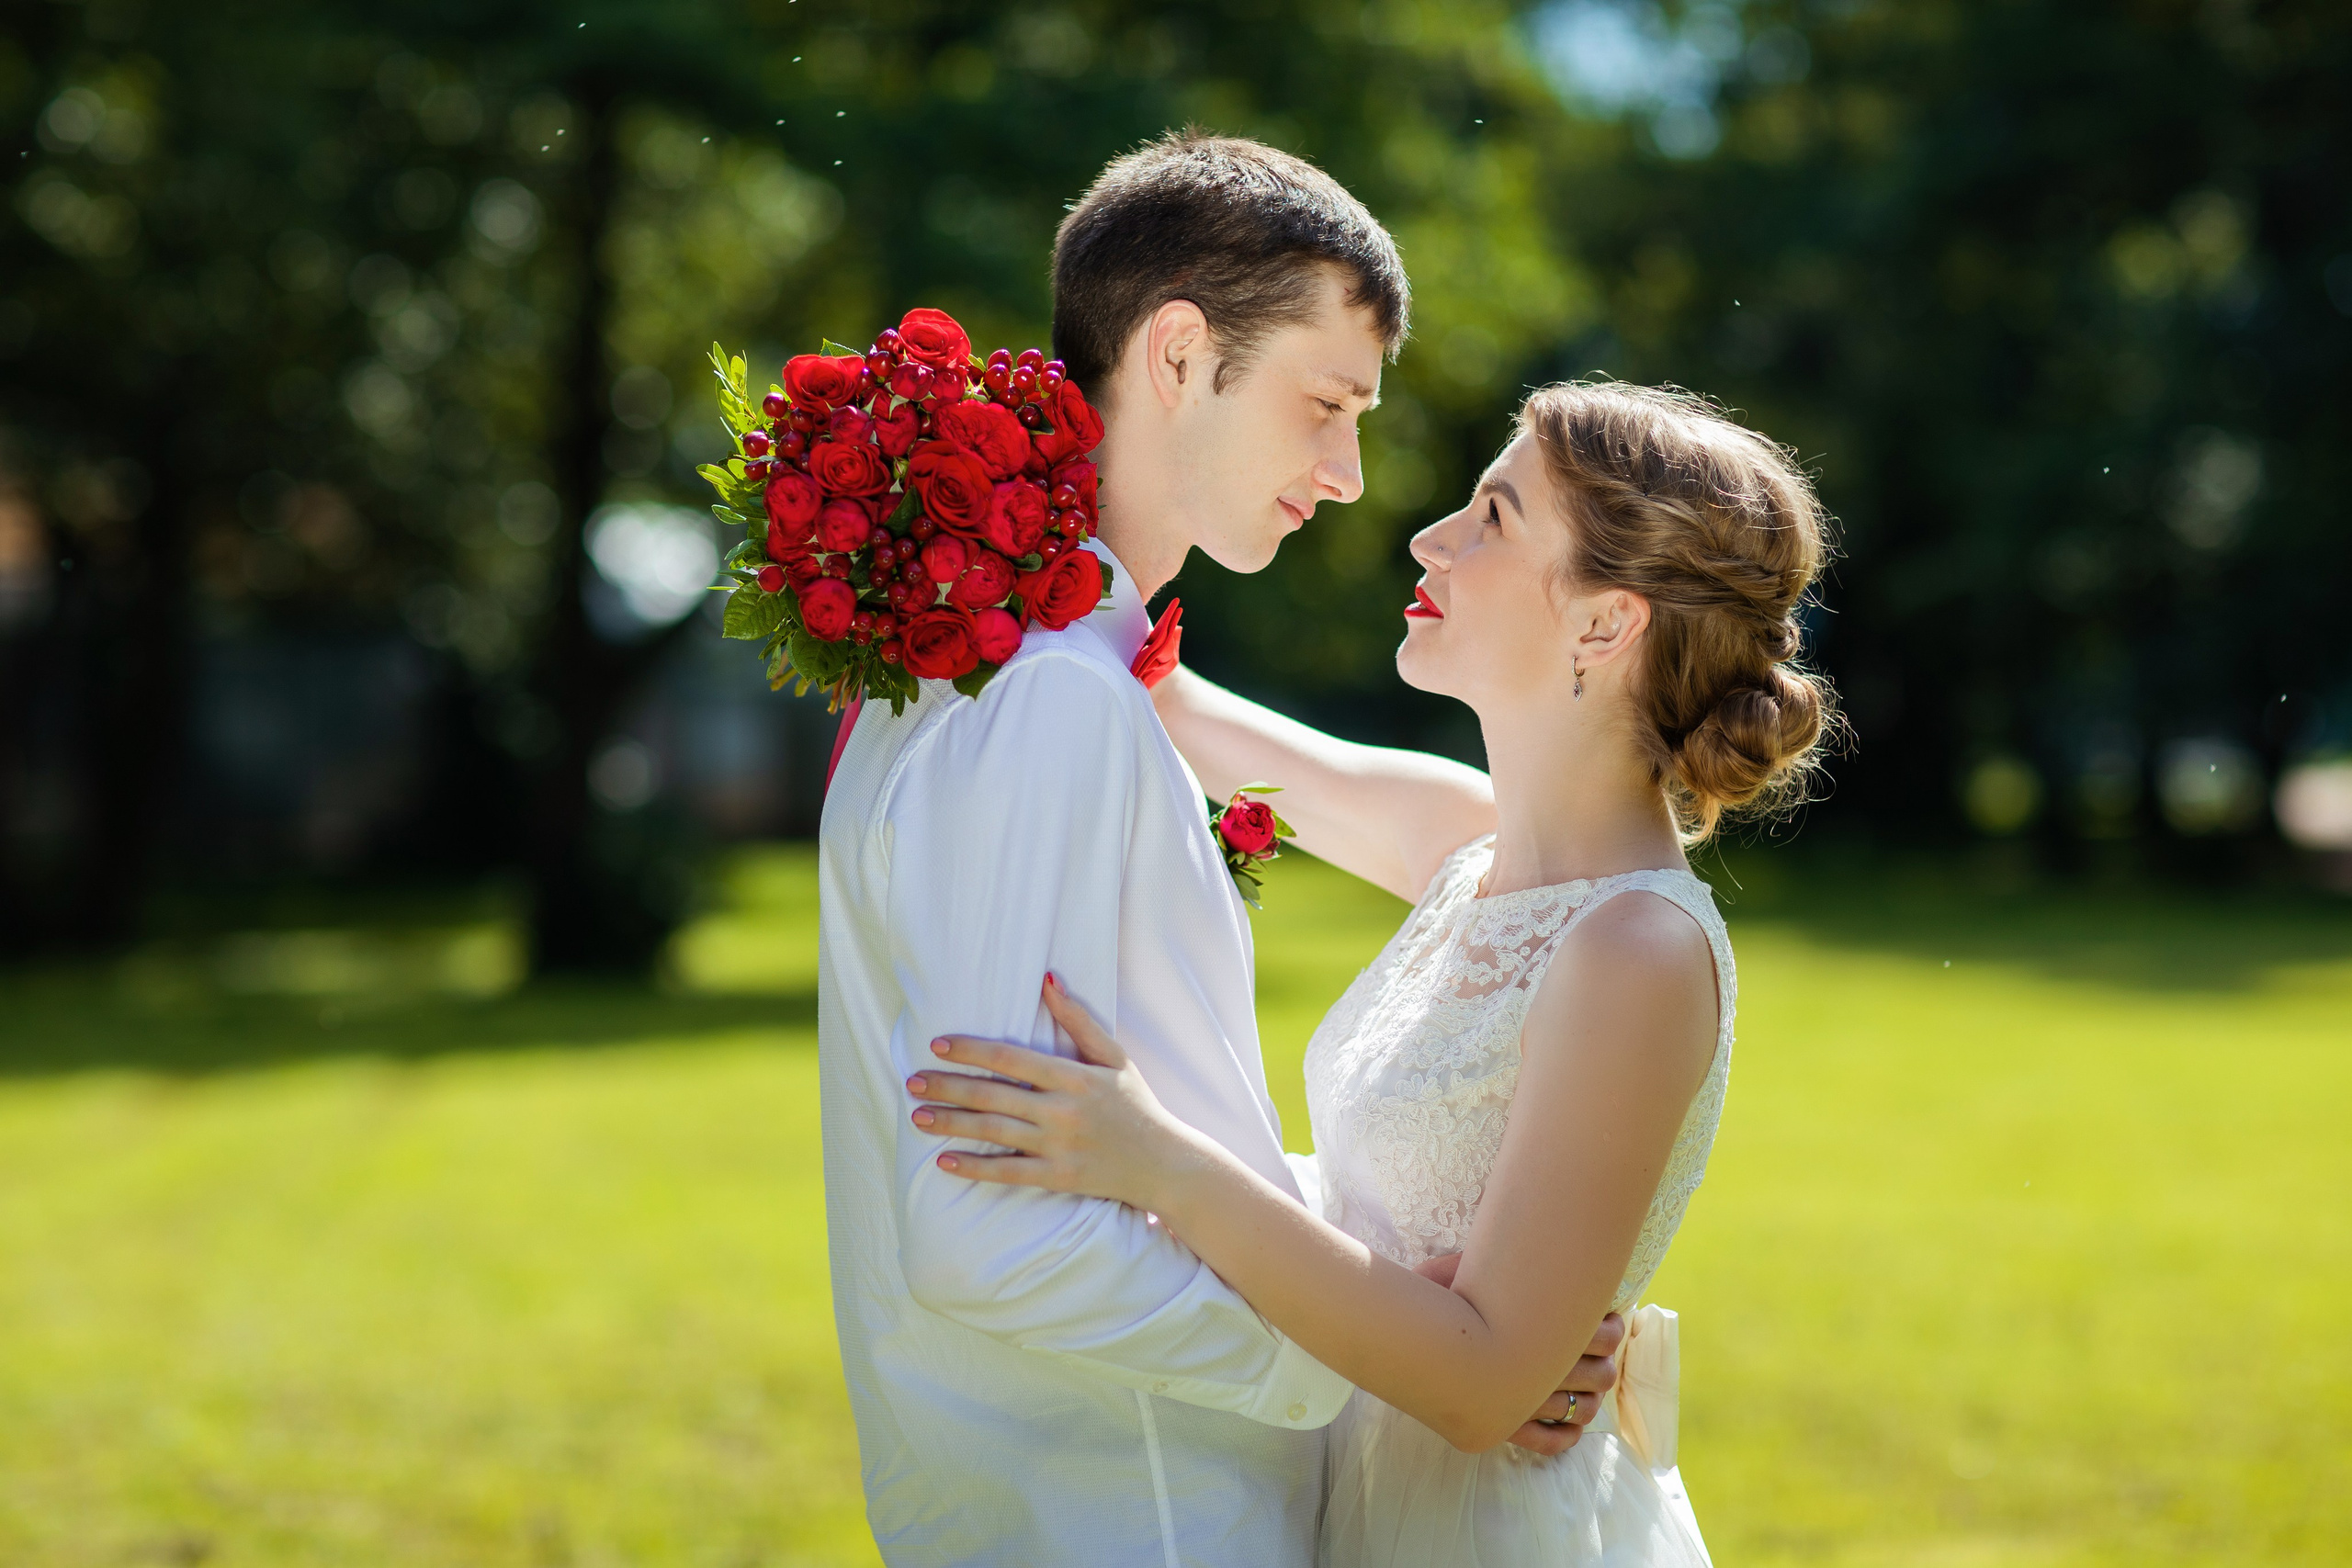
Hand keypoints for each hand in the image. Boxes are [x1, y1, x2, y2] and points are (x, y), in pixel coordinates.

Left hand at [907, 974, 1206, 1211]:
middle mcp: (1062, 1111)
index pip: (1011, 1057)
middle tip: (911, 1081)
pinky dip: (974, 1168)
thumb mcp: (1115, 1057)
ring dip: (950, 1123)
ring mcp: (1058, 1146)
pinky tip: (945, 1162)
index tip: (937, 1045)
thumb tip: (1047, 979)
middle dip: (947, 1086)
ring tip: (917, 1115)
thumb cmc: (1136, 1105)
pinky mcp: (1058, 1178)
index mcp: (1074, 1077)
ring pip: (992, 1132)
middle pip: (992, 1095)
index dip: (970, 1050)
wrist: (1164, 1163)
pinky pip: (1008, 1173)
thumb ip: (1079, 1020)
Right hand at [1415, 1253, 1625, 1456]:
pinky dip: (1568, 1434)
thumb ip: (1509, 1262)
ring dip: (1595, 1395)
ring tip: (1593, 1377)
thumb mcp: (1471, 1267)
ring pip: (1582, 1410)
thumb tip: (1532, 1238)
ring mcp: (1518, 1408)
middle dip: (1606, 1357)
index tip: (1608, 1316)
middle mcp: (1533, 1376)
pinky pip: (1549, 1442)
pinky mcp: (1503, 1430)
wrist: (1395, 1335)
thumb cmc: (1435, 1297)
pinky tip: (1573, 1419)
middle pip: (1599, 1374)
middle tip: (1603, 1340)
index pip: (1598, 1337)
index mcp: (1535, 1333)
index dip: (1610, 1328)